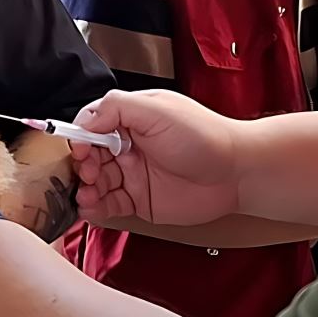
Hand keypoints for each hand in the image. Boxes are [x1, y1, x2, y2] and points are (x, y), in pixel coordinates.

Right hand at [70, 90, 247, 226]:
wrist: (237, 172)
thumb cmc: (205, 136)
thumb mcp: (157, 110)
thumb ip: (117, 108)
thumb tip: (85, 121)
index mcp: (131, 120)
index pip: (91, 126)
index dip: (81, 138)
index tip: (80, 149)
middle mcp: (129, 147)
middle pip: (89, 157)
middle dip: (81, 166)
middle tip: (88, 173)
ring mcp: (133, 175)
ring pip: (95, 183)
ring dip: (84, 189)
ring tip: (87, 194)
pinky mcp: (140, 202)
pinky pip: (109, 206)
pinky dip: (95, 209)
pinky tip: (92, 208)